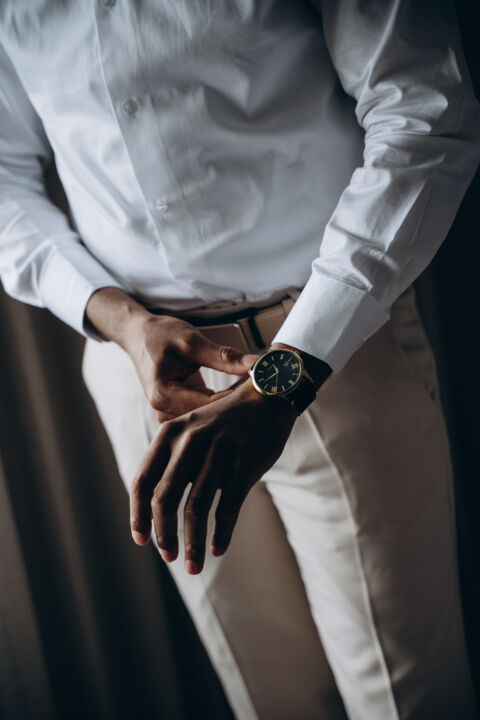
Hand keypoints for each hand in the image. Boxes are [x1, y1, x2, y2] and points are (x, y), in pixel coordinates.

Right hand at [125, 313, 259, 420]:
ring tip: (249, 390)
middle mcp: (164, 411)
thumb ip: (223, 356)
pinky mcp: (177, 410)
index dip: (236, 397)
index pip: (209, 406)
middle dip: (234, 403)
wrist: (139, 335)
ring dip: (228, 405)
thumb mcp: (192, 341)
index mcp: (164, 395)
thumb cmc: (160, 335)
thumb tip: (253, 365)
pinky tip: (236, 392)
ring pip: (207, 417)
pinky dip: (220, 403)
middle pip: (208, 416)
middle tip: (260, 389)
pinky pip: (203, 412)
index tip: (259, 386)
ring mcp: (169, 413)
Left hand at [129, 378, 296, 572]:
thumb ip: (172, 461)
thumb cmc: (225, 423)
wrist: (266, 398)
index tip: (141, 540)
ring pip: (196, 509)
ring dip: (192, 543)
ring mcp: (217, 453)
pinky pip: (227, 509)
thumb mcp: (190, 431)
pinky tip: (217, 549)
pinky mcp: (244, 465)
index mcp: (169, 434)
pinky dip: (221, 535)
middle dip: (164, 535)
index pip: (142, 482)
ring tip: (193, 566)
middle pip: (165, 500)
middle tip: (168, 557)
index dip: (138, 516)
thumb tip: (157, 511)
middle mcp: (189, 442)